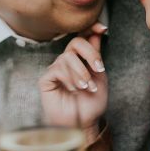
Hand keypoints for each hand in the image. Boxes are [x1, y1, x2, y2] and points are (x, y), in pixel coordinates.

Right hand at [40, 23, 107, 141]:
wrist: (84, 122)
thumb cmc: (92, 102)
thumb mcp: (100, 76)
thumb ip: (97, 55)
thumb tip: (98, 31)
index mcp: (81, 59)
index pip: (82, 37)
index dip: (90, 28)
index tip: (103, 28)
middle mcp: (67, 61)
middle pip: (76, 43)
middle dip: (91, 54)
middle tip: (99, 70)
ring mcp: (56, 69)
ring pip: (68, 58)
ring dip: (82, 73)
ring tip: (87, 88)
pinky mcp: (46, 80)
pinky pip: (57, 69)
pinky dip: (69, 79)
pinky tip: (74, 90)